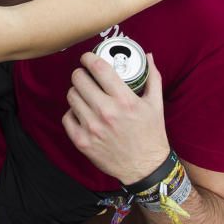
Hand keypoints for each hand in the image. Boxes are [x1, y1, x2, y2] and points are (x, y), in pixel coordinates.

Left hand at [62, 52, 170, 185]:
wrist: (144, 167)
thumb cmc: (151, 134)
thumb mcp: (156, 104)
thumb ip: (152, 77)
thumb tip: (147, 56)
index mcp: (124, 100)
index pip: (99, 68)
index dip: (89, 58)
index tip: (88, 58)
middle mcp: (106, 112)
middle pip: (79, 79)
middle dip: (81, 74)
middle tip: (85, 76)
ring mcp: (92, 127)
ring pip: (71, 96)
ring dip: (77, 92)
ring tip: (85, 95)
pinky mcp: (82, 141)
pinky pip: (67, 117)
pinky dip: (73, 113)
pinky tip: (82, 113)